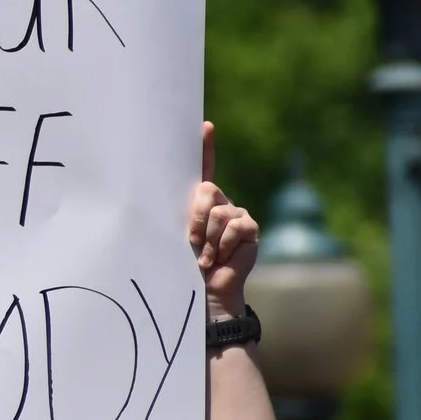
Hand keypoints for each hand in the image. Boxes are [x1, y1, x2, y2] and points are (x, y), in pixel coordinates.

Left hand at [188, 122, 258, 319]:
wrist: (205, 292)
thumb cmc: (183, 266)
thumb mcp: (175, 238)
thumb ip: (178, 216)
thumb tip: (171, 198)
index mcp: (199, 203)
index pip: (203, 169)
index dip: (205, 147)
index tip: (204, 126)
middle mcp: (219, 203)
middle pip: (205, 190)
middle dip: (194, 216)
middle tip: (190, 242)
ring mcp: (237, 214)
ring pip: (218, 212)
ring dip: (207, 238)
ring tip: (205, 257)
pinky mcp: (249, 227)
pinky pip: (233, 226)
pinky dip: (222, 245)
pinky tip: (221, 258)